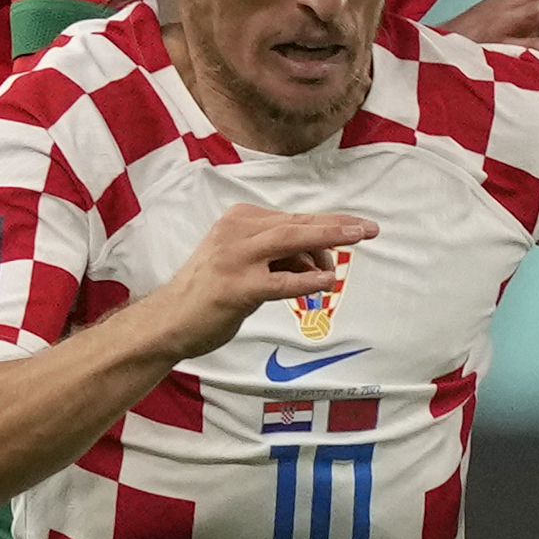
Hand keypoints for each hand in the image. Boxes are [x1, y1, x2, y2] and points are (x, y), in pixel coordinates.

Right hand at [144, 203, 377, 361]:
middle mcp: (236, 232)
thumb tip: (319, 259)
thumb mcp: (245, 263)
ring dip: (326, 242)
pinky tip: (325, 281)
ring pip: (289, 242)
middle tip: (369, 229)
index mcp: (239, 221)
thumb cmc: (211, 293)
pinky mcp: (235, 287)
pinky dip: (305, 280)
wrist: (170, 320)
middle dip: (336, 226)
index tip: (358, 225)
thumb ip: (278, 256)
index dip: (328, 223)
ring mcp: (235, 259)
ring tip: (353, 249)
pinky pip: (279, 281)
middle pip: (296, 224)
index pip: (292, 219)